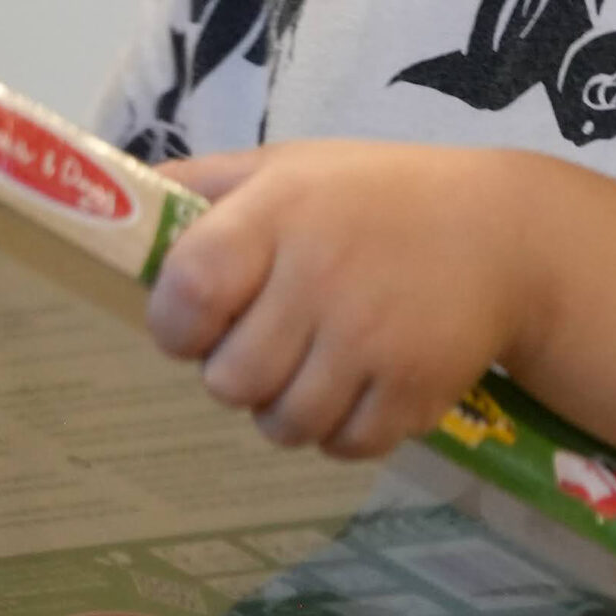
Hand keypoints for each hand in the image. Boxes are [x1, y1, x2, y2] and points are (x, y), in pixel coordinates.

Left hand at [145, 140, 537, 459]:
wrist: (505, 231)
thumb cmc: (376, 196)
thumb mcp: (290, 167)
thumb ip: (203, 186)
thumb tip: (111, 203)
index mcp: (280, 211)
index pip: (187, 292)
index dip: (177, 324)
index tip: (200, 321)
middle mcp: (321, 274)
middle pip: (228, 380)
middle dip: (239, 372)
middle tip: (273, 339)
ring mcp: (371, 337)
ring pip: (282, 426)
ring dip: (288, 408)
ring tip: (317, 364)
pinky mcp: (414, 388)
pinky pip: (342, 448)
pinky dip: (343, 430)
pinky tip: (362, 383)